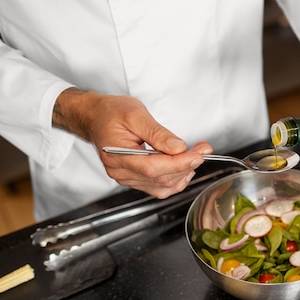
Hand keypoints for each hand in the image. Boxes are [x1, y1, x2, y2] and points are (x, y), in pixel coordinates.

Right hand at [52, 88, 212, 197]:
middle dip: (187, 165)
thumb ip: (157, 133)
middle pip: (160, 178)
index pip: (153, 168)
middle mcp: (121, 172)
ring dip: (183, 173)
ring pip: (162, 186)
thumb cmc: (110, 112)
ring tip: (196, 156)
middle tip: (204, 149)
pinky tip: (184, 168)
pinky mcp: (134, 179)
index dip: (179, 164)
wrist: (95, 117)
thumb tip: (178, 148)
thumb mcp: (135, 114)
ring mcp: (127, 178)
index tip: (199, 154)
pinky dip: (175, 180)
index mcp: (117, 155)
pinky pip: (158, 187)